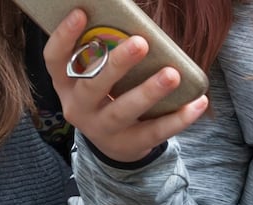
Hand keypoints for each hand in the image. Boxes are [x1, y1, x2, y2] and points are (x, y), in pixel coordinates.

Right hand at [43, 8, 207, 161]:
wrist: (113, 144)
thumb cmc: (106, 95)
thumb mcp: (94, 77)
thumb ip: (103, 53)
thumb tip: (131, 23)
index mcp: (67, 84)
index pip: (55, 60)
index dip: (64, 38)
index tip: (81, 12)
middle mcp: (79, 108)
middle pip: (92, 87)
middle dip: (116, 64)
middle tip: (140, 43)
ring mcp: (102, 129)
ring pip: (123, 111)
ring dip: (148, 92)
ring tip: (172, 74)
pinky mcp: (129, 143)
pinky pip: (154, 132)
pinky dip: (178, 118)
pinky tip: (198, 102)